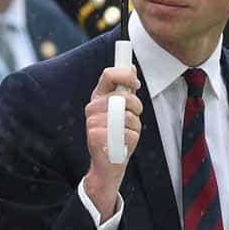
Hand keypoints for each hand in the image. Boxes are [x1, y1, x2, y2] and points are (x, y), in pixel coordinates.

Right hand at [83, 64, 142, 218]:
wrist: (107, 163)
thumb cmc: (116, 133)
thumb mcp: (122, 109)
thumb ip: (125, 89)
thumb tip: (131, 67)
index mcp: (97, 97)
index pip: (108, 75)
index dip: (125, 74)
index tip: (135, 82)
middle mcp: (92, 107)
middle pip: (124, 97)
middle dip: (136, 107)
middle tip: (134, 115)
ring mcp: (92, 123)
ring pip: (129, 117)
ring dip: (135, 126)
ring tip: (126, 133)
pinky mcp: (96, 138)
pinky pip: (128, 134)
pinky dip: (131, 140)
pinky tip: (123, 144)